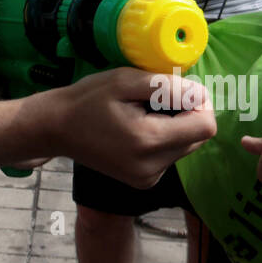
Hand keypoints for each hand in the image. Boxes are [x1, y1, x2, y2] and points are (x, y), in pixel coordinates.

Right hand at [58, 68, 215, 189]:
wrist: (56, 128)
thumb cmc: (87, 99)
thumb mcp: (125, 80)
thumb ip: (167, 86)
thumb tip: (201, 94)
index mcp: (149, 141)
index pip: (205, 126)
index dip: (199, 103)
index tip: (177, 90)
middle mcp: (153, 167)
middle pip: (198, 138)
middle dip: (187, 114)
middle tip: (156, 99)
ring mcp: (148, 178)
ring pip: (186, 146)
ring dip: (175, 126)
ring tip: (143, 113)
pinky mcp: (144, 181)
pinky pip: (170, 156)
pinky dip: (162, 139)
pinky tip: (137, 128)